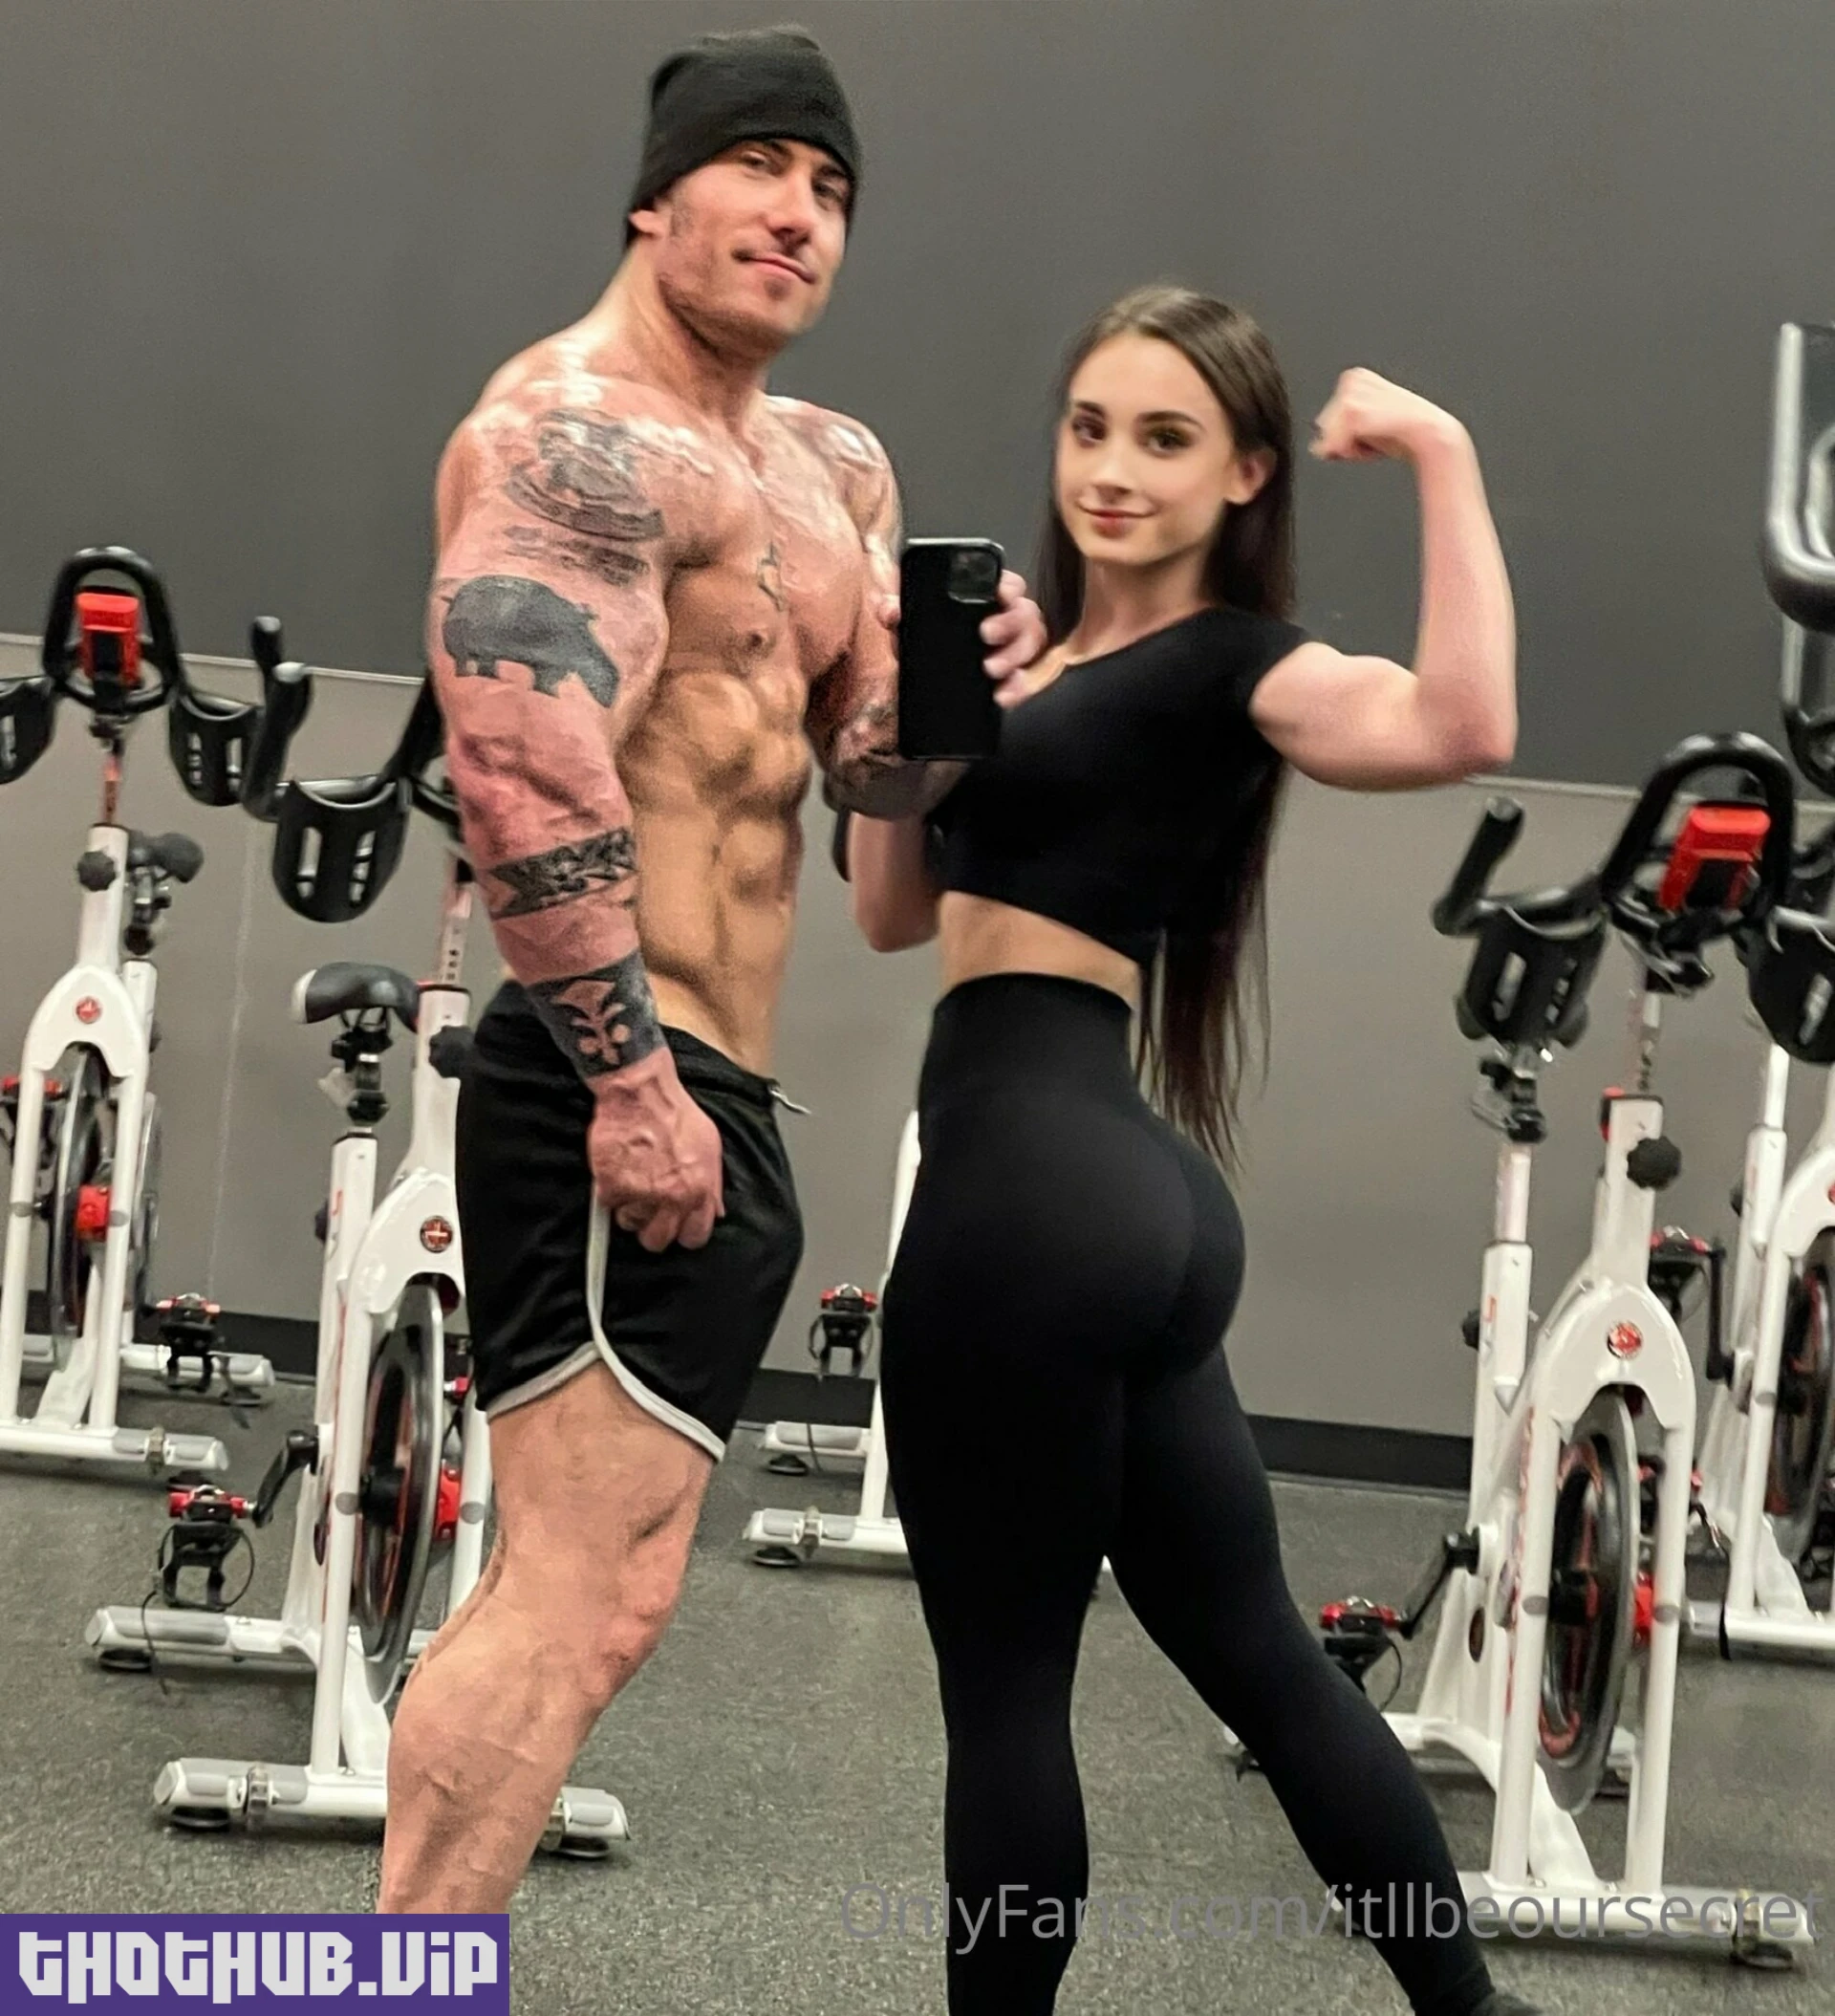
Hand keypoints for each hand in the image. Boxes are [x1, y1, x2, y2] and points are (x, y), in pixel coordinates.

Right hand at [587, 1050, 724, 1252]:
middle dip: (651, 1226)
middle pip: (658, 1240)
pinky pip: (607, 1204)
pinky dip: (608, 1189)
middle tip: (647, 1206)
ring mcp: (641, 1195)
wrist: (640, 1092)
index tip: (674, 1224)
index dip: (682, 1232)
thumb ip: (712, 1184)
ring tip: (632, 1179)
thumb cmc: (675, 1113)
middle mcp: (672, 1198)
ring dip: (628, 1206)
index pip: (695, 1237)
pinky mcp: (612, 1187)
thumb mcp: (709, 1146)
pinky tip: (618, 1168)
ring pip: (629, 1223)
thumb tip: (715, 1211)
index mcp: (700, 1191)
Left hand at [874, 570, 1047, 706]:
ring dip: (1013, 656)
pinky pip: (1024, 681)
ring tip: (990, 668)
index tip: (1000, 592)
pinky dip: (1016, 688)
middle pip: (1025, 613)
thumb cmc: (926, 639)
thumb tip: (889, 609)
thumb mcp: (910, 624)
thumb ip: (897, 612)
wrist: (927, 678)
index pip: (1009, 584)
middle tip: (986, 633)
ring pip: (1030, 644)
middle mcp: (1006, 619)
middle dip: (1009, 623)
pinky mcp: (1014, 677)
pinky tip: (1000, 695)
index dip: (1008, 585)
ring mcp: (1014, 648)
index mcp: (986, 598)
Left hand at [1311, 369, 1466, 465]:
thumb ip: (1339, 434)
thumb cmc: (1403, 432)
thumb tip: (1316, 449)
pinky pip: (1335, 447)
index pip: (1327, 419)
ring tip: (1379, 437)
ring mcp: (1351, 395)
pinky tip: (1376, 445)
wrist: (1428, 433)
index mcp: (1354, 377)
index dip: (1348, 433)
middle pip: (1324, 428)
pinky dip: (1355, 454)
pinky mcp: (1352, 412)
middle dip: (1347, 440)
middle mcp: (1351, 380)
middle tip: (1379, 434)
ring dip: (1352, 448)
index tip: (1375, 429)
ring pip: (1328, 438)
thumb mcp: (1366, 428)